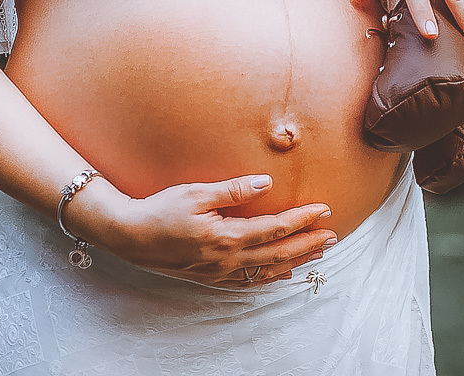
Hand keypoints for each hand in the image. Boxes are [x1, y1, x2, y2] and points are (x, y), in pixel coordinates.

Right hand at [78, 173, 336, 287]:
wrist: (130, 237)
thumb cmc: (161, 209)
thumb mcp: (196, 193)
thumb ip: (233, 190)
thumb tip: (266, 183)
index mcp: (226, 237)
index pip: (274, 229)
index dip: (301, 220)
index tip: (323, 210)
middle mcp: (227, 260)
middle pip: (277, 254)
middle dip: (307, 244)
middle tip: (333, 235)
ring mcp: (220, 272)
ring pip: (267, 271)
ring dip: (295, 260)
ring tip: (318, 252)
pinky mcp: (211, 277)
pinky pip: (249, 281)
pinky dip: (271, 277)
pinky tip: (283, 272)